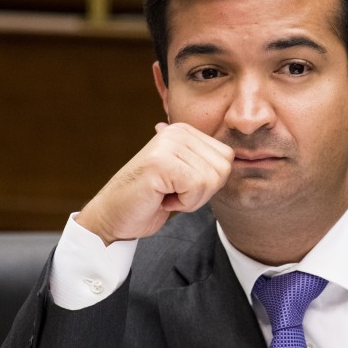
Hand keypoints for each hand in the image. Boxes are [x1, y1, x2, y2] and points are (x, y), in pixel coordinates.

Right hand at [75, 122, 233, 244]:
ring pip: (211, 179)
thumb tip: (234, 155)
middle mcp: (177, 132)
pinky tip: (161, 198)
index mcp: (185, 131)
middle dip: (203, 191)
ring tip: (166, 194)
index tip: (182, 185)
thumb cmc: (151, 199)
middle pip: (223, 168)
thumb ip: (204, 162)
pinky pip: (197, 187)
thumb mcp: (185, 175)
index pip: (227, 158)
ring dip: (192, 198)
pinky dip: (183, 202)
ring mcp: (168, 145)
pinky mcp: (161, 163)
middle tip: (174, 192)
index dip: (210, 182)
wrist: (113, 216)